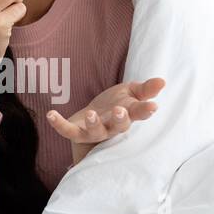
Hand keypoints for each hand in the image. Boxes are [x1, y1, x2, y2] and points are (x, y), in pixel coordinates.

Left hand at [46, 78, 165, 164]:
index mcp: (127, 115)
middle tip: (120, 111)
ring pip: (94, 132)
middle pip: (118, 126)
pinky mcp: (76, 131)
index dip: (145, 110)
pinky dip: (58, 124)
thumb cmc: (117, 103)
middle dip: (120, 120)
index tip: (153, 106)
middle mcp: (112, 126)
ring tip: (91, 114)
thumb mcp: (132, 92)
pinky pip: (67, 131)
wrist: (95, 114)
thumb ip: (146, 88)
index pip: (139, 113)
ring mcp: (94, 131)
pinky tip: (50, 114)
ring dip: (93, 124)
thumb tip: (163, 81)